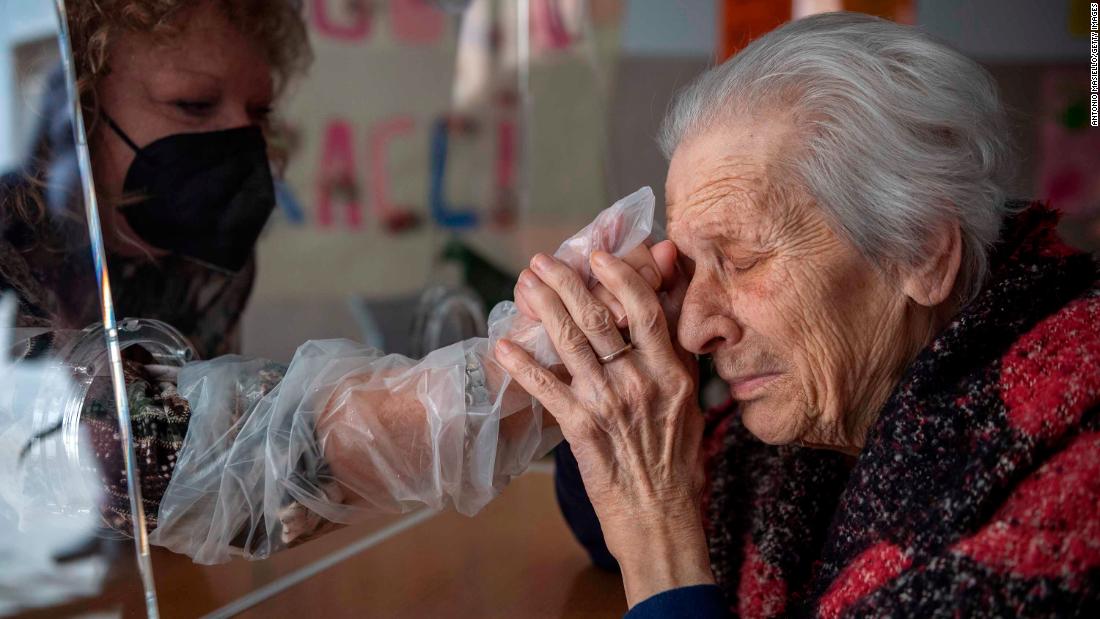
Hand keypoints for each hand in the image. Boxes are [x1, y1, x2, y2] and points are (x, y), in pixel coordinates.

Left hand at [494, 248, 712, 606]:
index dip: (619, 277)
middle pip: (600, 319)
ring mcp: (609, 405)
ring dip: (544, 309)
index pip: (645, 311)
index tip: (598, 254)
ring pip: (571, 344)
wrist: (661, 517)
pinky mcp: (581, 429)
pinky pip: (545, 388)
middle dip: (568, 283)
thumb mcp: (689, 401)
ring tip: (525, 284)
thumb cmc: (677, 460)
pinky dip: (522, 364)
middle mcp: (641, 383)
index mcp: (672, 374)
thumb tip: (669, 304)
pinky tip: (503, 343)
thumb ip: (676, 352)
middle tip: (543, 261)